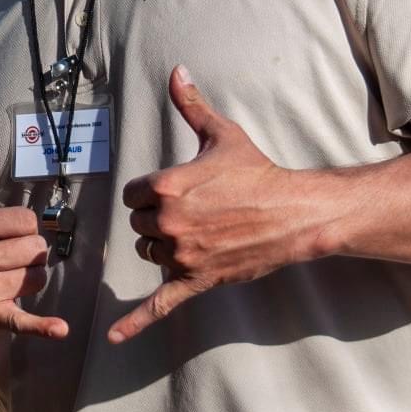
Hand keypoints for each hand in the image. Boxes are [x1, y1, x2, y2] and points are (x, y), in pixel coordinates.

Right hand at [0, 128, 68, 349]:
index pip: (26, 221)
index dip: (21, 228)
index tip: (3, 234)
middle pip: (36, 249)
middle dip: (27, 252)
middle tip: (6, 257)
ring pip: (37, 278)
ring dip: (29, 278)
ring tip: (7, 277)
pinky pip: (21, 322)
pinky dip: (41, 327)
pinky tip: (60, 329)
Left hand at [108, 66, 312, 343]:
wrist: (296, 213)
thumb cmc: (257, 172)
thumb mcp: (220, 135)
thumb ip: (190, 105)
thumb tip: (176, 71)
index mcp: (166, 186)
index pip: (132, 194)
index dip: (150, 192)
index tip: (175, 189)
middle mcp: (168, 222)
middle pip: (138, 224)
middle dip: (159, 218)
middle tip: (195, 210)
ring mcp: (181, 255)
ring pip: (149, 253)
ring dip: (164, 246)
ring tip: (199, 232)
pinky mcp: (195, 280)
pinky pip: (158, 305)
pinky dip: (134, 323)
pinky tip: (114, 340)